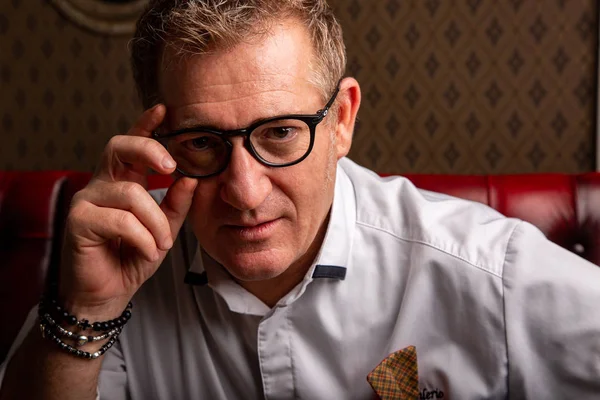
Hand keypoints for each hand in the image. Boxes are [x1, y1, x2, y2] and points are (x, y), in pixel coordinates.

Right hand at [59, 104, 196, 317]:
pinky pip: (120, 220)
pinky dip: (142, 238)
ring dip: (156, 222)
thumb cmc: (133, 258)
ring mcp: (86, 200)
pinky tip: (146, 253)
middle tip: (171, 166)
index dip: (145, 125)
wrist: (108, 294)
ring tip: (161, 245)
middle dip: (148, 149)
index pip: (132, 146)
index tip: (164, 109)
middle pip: (118, 146)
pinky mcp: (78, 221)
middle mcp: (101, 184)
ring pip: (130, 193)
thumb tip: (190, 179)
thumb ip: (176, 204)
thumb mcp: (164, 230)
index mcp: (123, 182)